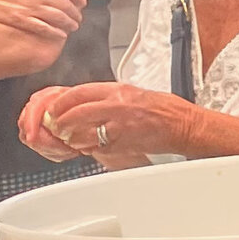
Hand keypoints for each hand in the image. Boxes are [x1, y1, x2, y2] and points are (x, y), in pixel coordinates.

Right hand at [0, 0, 84, 48]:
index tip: (82, 3)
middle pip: (65, 4)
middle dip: (75, 13)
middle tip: (78, 18)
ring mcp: (29, 7)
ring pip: (58, 17)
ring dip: (69, 23)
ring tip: (72, 27)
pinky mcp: (21, 20)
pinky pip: (44, 28)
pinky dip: (55, 32)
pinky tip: (60, 35)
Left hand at [20, 81, 194, 167]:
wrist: (184, 125)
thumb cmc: (165, 110)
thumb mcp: (134, 93)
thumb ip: (111, 97)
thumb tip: (88, 101)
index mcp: (119, 90)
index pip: (79, 92)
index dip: (62, 102)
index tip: (54, 107)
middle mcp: (117, 106)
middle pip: (77, 113)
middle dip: (61, 121)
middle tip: (55, 126)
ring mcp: (120, 126)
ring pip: (84, 133)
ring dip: (72, 138)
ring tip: (69, 139)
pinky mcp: (125, 144)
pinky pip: (98, 148)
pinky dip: (88, 149)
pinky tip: (87, 148)